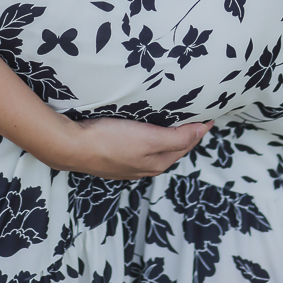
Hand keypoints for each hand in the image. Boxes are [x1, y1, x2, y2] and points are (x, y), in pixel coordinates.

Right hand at [62, 116, 213, 179]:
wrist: (72, 147)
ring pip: (157, 149)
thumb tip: (202, 131)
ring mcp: (129, 164)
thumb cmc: (110, 140)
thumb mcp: (148, 138)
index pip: (186, 144)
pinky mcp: (115, 156)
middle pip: (173, 148)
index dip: (199, 129)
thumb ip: (176, 137)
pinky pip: (141, 148)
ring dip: (169, 137)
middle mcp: (145, 167)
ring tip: (176, 121)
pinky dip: (151, 138)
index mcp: (157, 162)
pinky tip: (146, 130)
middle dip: (187, 134)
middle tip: (197, 116)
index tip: (209, 115)